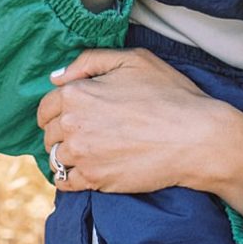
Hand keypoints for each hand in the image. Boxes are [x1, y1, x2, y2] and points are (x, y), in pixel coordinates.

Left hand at [37, 48, 242, 220]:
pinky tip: (89, 171)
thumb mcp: (133, 60)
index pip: (45, 107)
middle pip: (49, 134)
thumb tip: (57, 77)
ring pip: (56, 159)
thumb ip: (90, 61)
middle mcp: (72, 125)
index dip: (57, 110)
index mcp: (76, 93)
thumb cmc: (170, 94)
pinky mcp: (95, 180)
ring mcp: (82, 155)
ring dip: (67, 156)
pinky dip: (72, 178)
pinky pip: (66, 183)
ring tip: (90, 153)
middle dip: (63, 133)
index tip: (73, 115)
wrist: (197, 138)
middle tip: (87, 133)